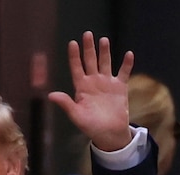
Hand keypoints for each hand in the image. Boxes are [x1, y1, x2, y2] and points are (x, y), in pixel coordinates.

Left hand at [48, 30, 134, 151]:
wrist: (109, 134)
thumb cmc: (91, 126)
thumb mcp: (77, 116)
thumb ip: (66, 104)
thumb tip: (51, 95)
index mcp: (82, 88)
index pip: (76, 68)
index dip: (74, 56)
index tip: (72, 43)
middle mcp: (94, 82)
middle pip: (90, 61)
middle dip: (89, 48)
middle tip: (87, 34)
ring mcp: (107, 83)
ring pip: (105, 63)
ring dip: (105, 52)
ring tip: (104, 40)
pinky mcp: (120, 87)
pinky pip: (123, 73)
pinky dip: (126, 64)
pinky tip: (128, 54)